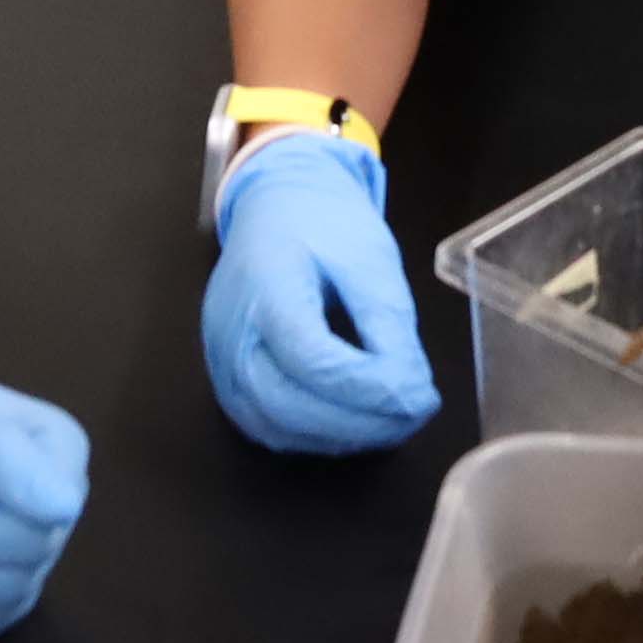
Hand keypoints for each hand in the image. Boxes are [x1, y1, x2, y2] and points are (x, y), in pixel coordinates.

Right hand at [203, 133, 434, 454]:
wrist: (273, 206)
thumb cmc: (320, 223)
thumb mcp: (368, 258)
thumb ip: (387, 325)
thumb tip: (411, 392)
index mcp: (264, 286)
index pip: (311, 358)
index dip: (369, 388)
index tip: (421, 397)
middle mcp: (230, 332)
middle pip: (287, 404)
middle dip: (359, 422)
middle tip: (414, 415)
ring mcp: (221, 362)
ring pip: (275, 427)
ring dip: (340, 436)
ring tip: (393, 422)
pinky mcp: (228, 381)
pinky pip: (268, 427)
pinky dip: (315, 435)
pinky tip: (355, 422)